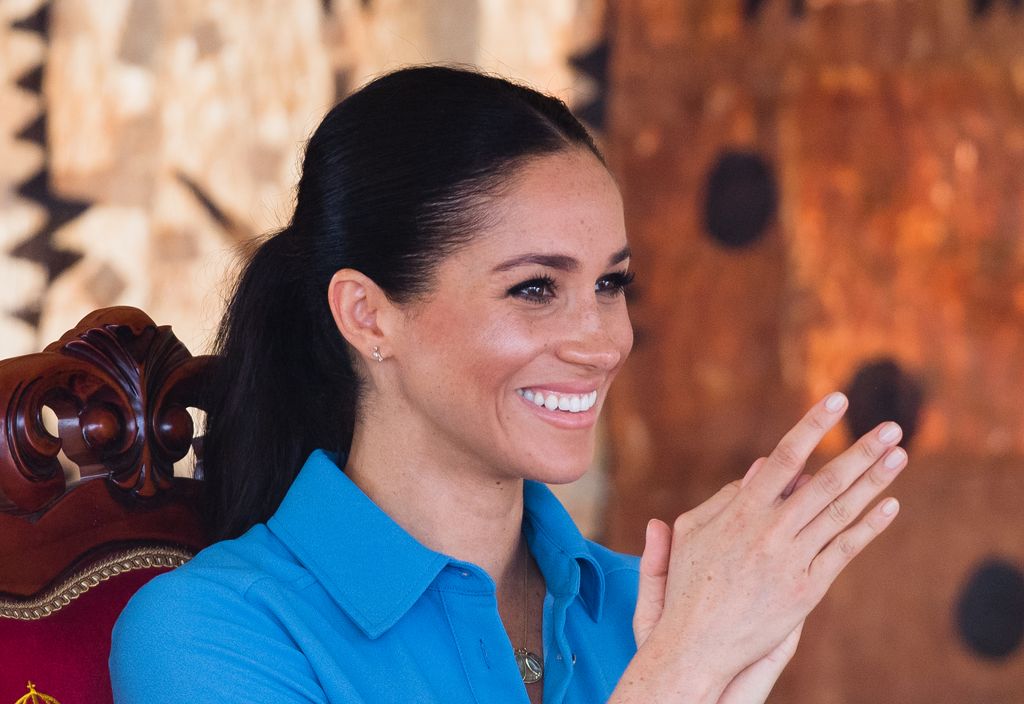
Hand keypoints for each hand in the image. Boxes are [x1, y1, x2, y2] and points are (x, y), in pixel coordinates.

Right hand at [629, 392, 906, 699]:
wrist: (697, 642)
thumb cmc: (689, 582)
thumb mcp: (692, 532)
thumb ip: (724, 497)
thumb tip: (761, 468)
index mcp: (740, 512)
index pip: (784, 458)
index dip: (812, 426)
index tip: (837, 399)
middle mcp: (770, 532)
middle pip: (824, 482)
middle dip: (861, 451)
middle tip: (892, 428)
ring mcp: (792, 560)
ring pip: (840, 512)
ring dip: (874, 481)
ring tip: (899, 456)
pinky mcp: (808, 589)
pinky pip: (845, 550)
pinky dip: (868, 526)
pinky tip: (890, 506)